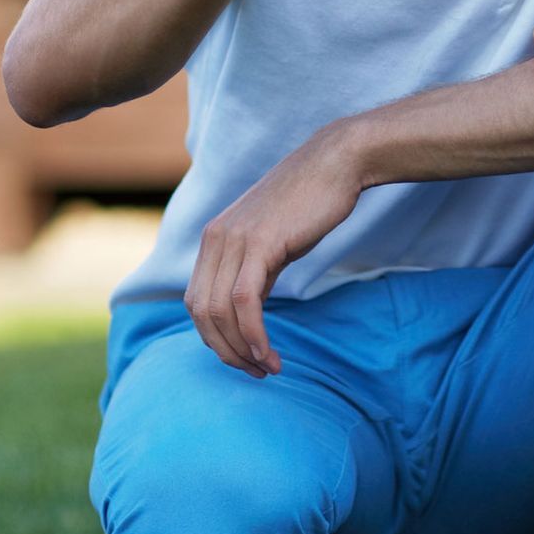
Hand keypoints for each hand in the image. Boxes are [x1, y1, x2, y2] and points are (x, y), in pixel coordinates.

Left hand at [185, 127, 364, 375]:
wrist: (337, 162)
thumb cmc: (311, 199)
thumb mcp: (272, 238)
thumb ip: (253, 269)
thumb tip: (246, 309)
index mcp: (214, 238)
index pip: (197, 302)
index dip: (215, 337)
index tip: (244, 356)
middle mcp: (215, 238)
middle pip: (202, 313)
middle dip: (225, 350)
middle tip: (255, 371)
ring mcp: (235, 239)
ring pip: (220, 312)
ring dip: (241, 349)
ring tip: (266, 368)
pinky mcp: (260, 243)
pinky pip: (245, 302)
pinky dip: (253, 334)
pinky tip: (268, 351)